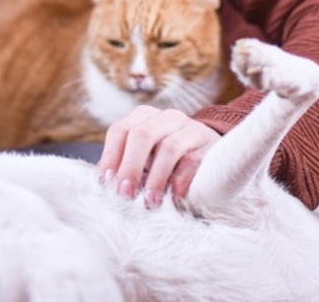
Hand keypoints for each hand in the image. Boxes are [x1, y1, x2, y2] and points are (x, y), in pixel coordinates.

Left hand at [96, 105, 220, 207]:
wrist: (215, 156)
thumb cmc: (168, 162)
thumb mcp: (145, 159)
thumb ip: (125, 166)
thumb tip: (103, 184)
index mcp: (144, 117)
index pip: (120, 130)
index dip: (111, 157)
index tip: (106, 183)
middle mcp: (166, 118)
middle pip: (142, 135)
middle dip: (131, 166)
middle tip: (126, 194)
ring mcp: (190, 128)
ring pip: (168, 147)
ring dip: (156, 178)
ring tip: (149, 202)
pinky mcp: (210, 145)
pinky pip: (193, 160)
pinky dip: (180, 181)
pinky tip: (174, 198)